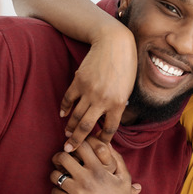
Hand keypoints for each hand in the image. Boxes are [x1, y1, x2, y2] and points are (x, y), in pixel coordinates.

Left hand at [50, 136, 140, 193]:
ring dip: (56, 174)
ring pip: (54, 175)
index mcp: (100, 170)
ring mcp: (76, 193)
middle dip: (60, 156)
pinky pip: (53, 191)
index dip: (77, 144)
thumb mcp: (124, 179)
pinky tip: (65, 192)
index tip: (76, 148)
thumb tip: (107, 143)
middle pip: (63, 157)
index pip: (82, 146)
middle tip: (62, 160)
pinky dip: (57, 190)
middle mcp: (87, 179)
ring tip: (62, 176)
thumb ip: (117, 159)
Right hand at [61, 27, 135, 151]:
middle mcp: (103, 100)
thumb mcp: (128, 88)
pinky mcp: (78, 82)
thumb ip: (119, 104)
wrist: (114, 44)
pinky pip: (69, 99)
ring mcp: (89, 91)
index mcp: (119, 103)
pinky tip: (63, 114)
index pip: (110, 128)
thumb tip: (109, 118)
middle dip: (77, 140)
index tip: (99, 145)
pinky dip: (65, 108)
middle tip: (69, 149)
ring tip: (66, 134)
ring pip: (76, 115)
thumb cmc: (126, 66)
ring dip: (70, 127)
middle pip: (87, 126)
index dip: (104, 139)